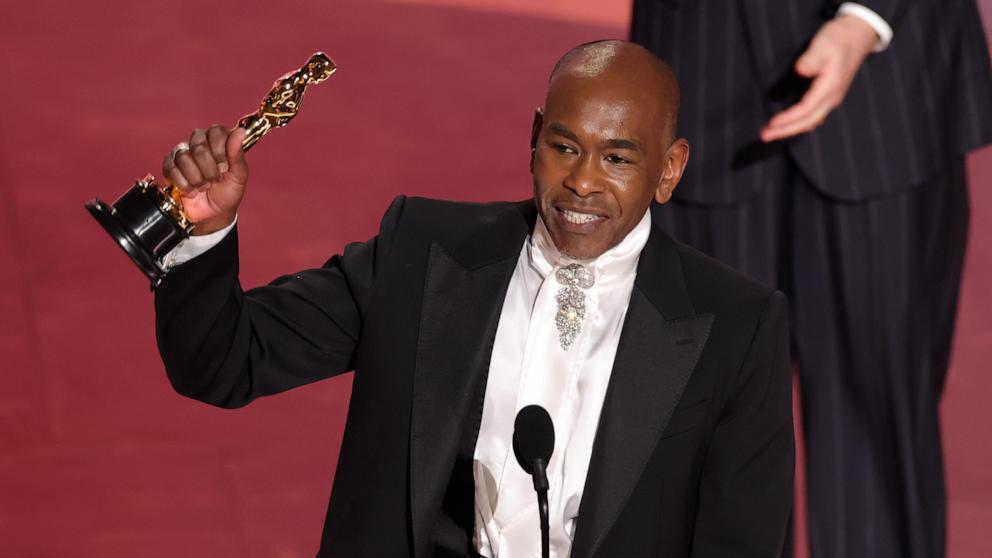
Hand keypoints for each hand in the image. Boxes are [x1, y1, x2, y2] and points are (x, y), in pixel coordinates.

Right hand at [163, 126, 248, 234]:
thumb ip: (237, 154)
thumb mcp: (239, 175)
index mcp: (218, 140)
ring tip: (204, 186)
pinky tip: (192, 190)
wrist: (213, 214)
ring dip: (197, 179)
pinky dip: (184, 185)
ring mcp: (182, 153)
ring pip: (184, 158)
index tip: (225, 167)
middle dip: (210, 170)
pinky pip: (171, 169)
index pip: (216, 131)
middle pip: (199, 146)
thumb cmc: (227, 192)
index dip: (220, 151)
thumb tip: (240, 132)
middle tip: (215, 180)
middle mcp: (198, 142)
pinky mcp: (169, 166)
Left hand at [760, 15, 878, 141]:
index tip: (771, 122)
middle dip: (785, 131)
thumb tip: (801, 69)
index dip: (788, 118)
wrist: (856, 35)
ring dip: (791, 129)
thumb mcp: (824, 44)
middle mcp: (832, 97)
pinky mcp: (828, 96)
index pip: (806, 110)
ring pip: (810, 121)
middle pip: (807, 122)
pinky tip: (787, 124)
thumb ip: (812, 59)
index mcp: (830, 87)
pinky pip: (813, 115)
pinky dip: (799, 123)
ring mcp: (831, 98)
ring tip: (772, 133)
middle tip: (764, 135)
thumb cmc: (838, 39)